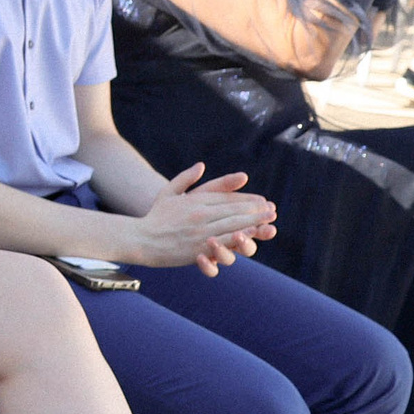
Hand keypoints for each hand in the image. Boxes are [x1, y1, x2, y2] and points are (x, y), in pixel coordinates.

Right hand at [127, 165, 276, 272]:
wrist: (141, 240)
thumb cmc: (154, 217)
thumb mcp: (168, 192)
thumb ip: (185, 178)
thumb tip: (201, 165)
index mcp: (195, 201)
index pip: (226, 198)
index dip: (246, 199)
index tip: (262, 200)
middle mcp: (200, 214)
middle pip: (233, 210)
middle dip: (255, 210)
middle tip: (272, 210)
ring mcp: (200, 231)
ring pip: (232, 225)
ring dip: (253, 223)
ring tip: (269, 223)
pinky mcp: (198, 248)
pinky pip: (222, 243)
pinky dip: (239, 239)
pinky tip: (251, 237)